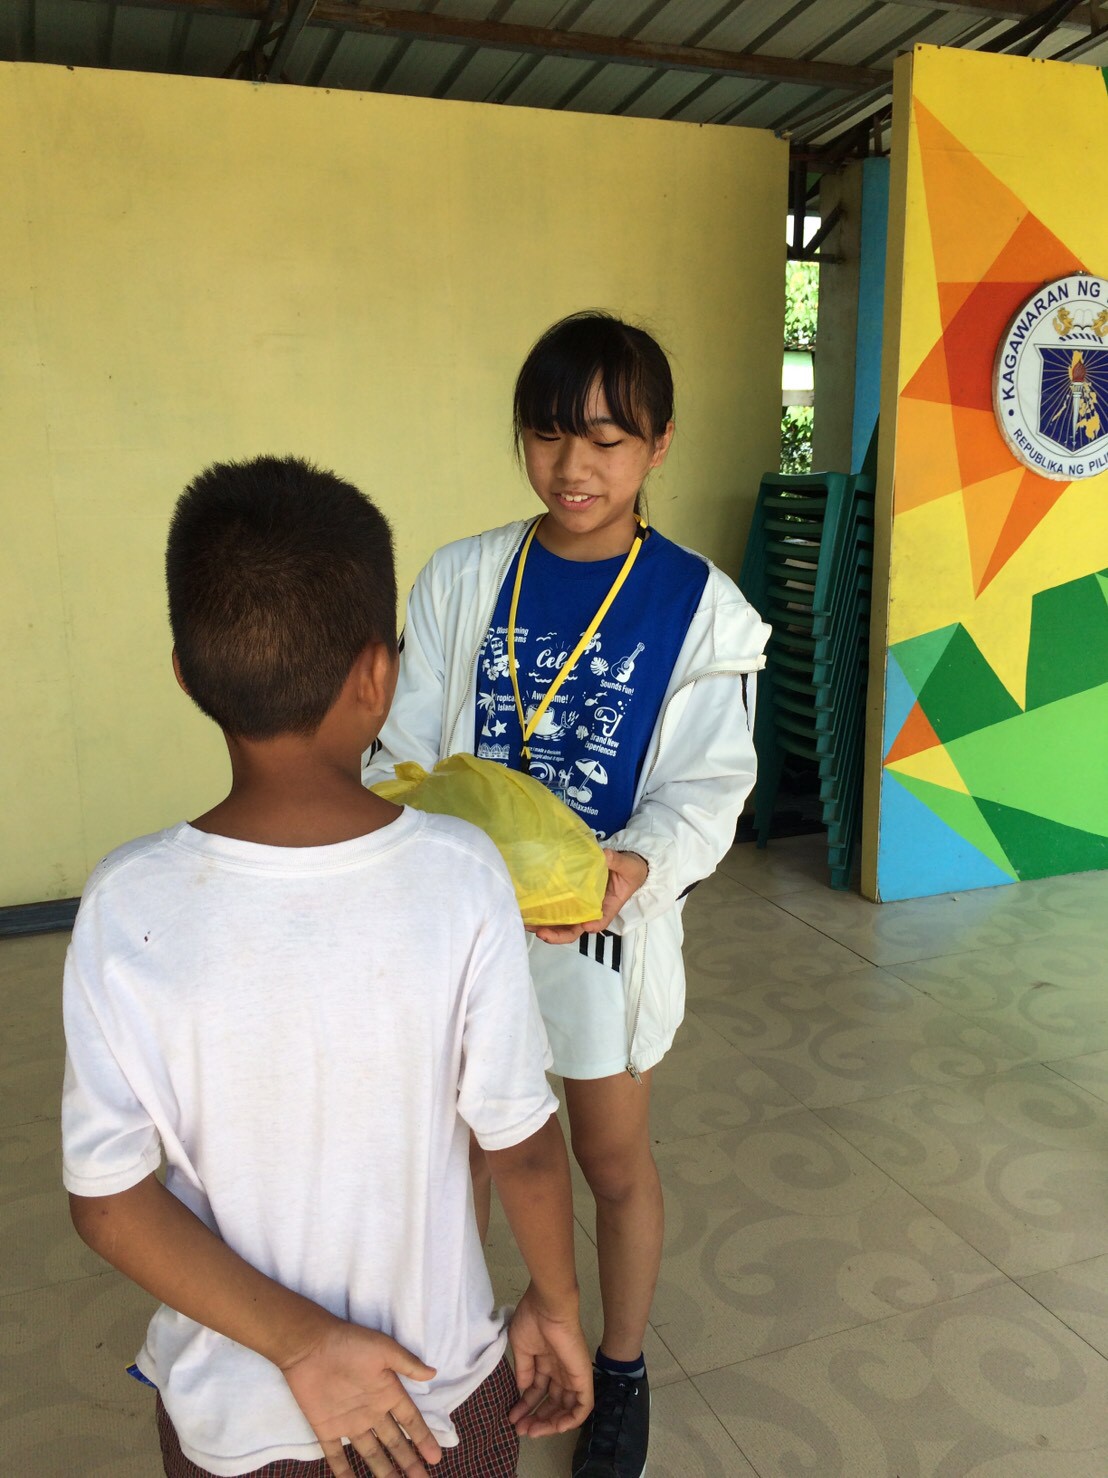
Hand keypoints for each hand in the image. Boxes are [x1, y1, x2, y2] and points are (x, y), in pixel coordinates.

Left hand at [280, 1320, 441, 1476]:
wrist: (311, 1345)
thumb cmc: (351, 1344)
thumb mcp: (384, 1350)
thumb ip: (407, 1364)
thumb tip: (433, 1374)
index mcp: (387, 1392)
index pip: (410, 1421)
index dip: (423, 1439)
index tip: (436, 1458)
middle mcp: (371, 1411)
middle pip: (394, 1442)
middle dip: (408, 1462)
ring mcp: (349, 1421)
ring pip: (370, 1453)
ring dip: (383, 1470)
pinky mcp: (326, 1428)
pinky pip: (335, 1456)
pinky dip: (343, 1472)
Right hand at [507, 1284, 592, 1436]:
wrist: (547, 1307)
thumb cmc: (532, 1321)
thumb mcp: (522, 1348)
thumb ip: (524, 1371)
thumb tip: (522, 1392)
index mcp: (545, 1362)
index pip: (538, 1391)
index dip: (526, 1406)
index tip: (512, 1417)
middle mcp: (560, 1371)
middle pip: (552, 1402)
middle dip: (536, 1418)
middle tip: (520, 1429)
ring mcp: (572, 1375)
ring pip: (566, 1408)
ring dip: (549, 1423)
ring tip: (531, 1430)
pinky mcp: (583, 1378)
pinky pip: (583, 1406)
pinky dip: (571, 1420)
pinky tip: (554, 1427)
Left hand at [530, 850, 648, 944]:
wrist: (628, 865)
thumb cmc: (630, 870)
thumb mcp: (628, 866)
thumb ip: (617, 861)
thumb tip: (604, 856)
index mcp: (607, 908)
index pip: (597, 923)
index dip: (587, 927)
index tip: (582, 925)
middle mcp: (591, 911)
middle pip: (573, 930)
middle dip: (556, 934)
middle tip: (540, 931)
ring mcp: (580, 907)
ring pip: (562, 923)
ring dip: (545, 927)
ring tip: (527, 923)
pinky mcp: (572, 898)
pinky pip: (557, 909)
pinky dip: (544, 912)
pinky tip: (529, 910)